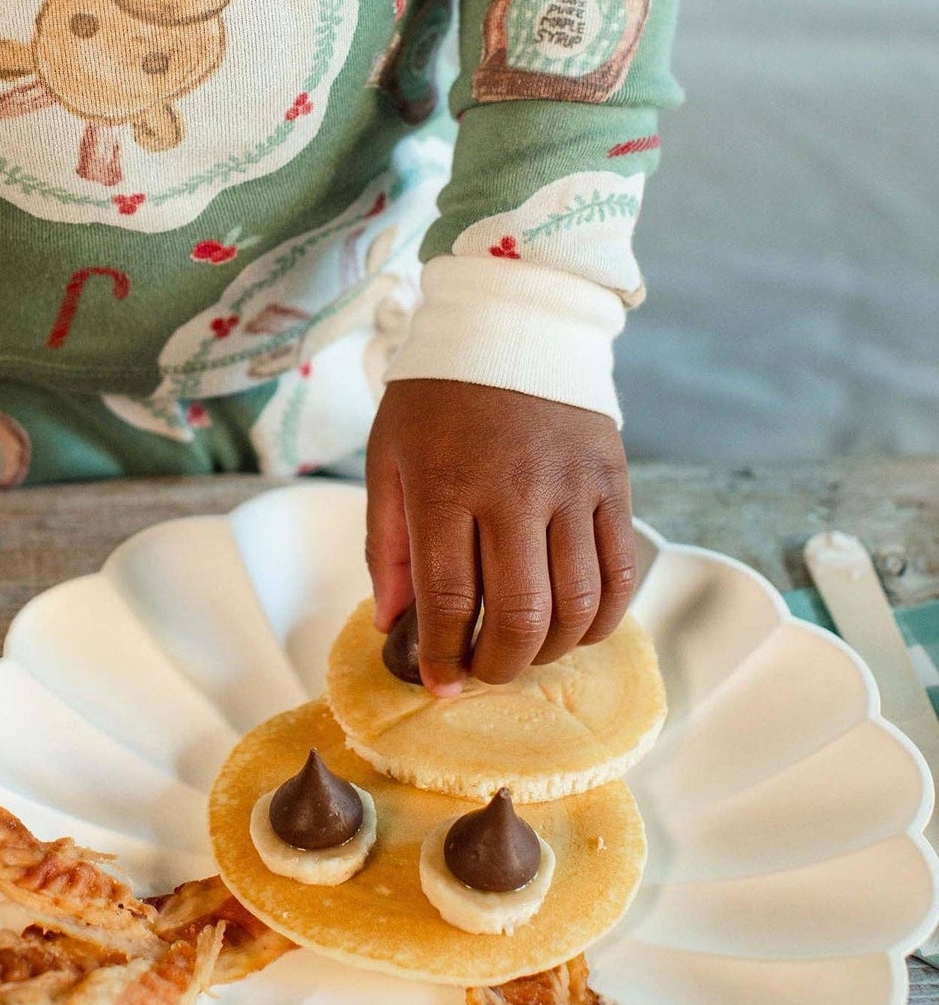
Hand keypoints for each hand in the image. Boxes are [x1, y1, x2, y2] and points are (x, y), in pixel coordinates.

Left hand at [365, 380, 636, 694]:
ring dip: (550, 649)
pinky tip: (575, 625)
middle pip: (520, 614)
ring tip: (523, 650)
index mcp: (444, 484)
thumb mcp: (387, 457)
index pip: (449, 598)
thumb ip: (385, 543)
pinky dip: (602, 615)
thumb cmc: (435, 396)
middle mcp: (512, 489)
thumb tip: (391, 624)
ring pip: (577, 603)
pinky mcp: (611, 482)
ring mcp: (570, 486)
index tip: (439, 682)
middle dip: (499, 665)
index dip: (443, 657)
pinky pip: (619, 571)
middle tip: (482, 672)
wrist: (509, 322)